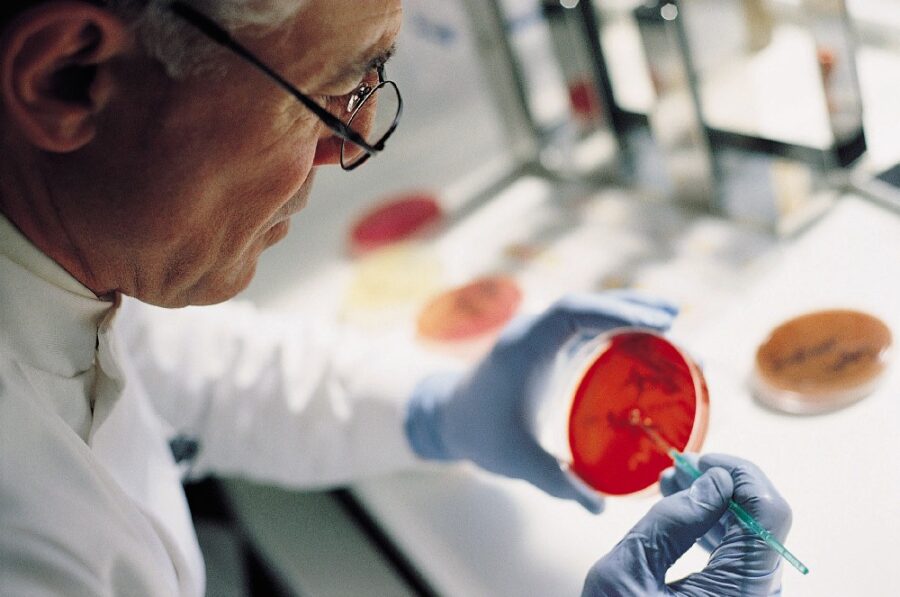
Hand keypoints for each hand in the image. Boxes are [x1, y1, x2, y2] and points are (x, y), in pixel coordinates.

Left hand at [404, 291, 677, 512]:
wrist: (448, 417)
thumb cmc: (479, 433)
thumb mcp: (516, 459)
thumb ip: (556, 481)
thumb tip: (600, 507)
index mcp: (522, 348)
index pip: (570, 313)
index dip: (614, 312)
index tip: (656, 322)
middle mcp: (532, 331)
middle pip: (586, 304)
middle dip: (632, 308)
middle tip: (676, 320)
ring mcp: (540, 334)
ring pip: (588, 310)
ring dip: (626, 312)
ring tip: (672, 321)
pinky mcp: (547, 343)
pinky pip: (584, 325)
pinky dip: (615, 326)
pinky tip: (644, 338)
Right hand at [582, 454, 791, 596]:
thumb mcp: (626, 571)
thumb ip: (670, 522)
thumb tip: (712, 482)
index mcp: (740, 595)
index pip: (767, 512)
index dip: (739, 474)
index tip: (701, 460)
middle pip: (762, 523)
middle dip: (722, 486)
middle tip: (678, 470)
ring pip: (752, 540)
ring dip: (715, 506)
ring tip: (672, 485)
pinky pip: (739, 560)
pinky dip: (713, 532)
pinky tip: (682, 515)